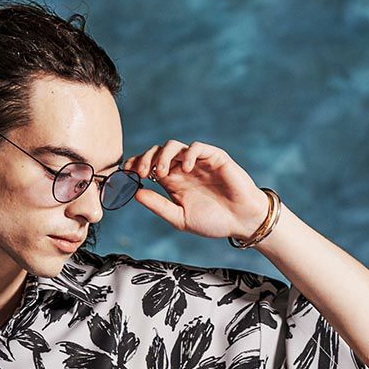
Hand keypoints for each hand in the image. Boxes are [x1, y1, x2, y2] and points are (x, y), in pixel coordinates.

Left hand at [123, 140, 267, 240]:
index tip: (126, 174)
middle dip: (145, 159)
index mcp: (172, 182)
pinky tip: (186, 169)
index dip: (136, 166)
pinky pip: (197, 147)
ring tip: (161, 173)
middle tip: (141, 173)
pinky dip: (188, 154)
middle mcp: (182, 169)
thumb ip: (159, 206)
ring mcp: (198, 162)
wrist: (241, 222)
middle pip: (157, 153)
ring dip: (163, 156)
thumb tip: (135, 193)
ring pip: (174, 146)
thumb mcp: (180, 218)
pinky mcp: (214, 157)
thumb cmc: (213, 222)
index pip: (148, 166)